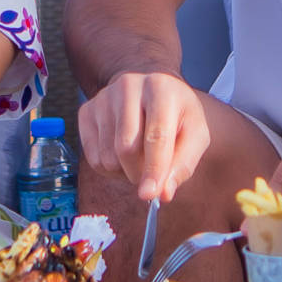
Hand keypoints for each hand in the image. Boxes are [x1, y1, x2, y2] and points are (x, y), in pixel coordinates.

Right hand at [78, 71, 209, 202]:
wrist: (150, 92)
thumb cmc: (176, 115)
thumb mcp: (194, 134)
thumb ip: (183, 164)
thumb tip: (163, 193)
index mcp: (161, 88)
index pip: (156, 135)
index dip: (154, 168)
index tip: (150, 194)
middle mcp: (128, 86)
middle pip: (126, 148)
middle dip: (139, 173)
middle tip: (152, 175)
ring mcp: (103, 97)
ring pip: (108, 156)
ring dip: (125, 172)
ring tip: (139, 158)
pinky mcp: (86, 111)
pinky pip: (93, 158)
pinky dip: (110, 169)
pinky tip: (121, 154)